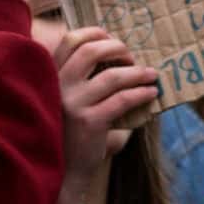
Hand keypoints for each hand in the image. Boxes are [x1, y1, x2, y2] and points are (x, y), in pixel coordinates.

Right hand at [56, 28, 160, 186]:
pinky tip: (151, 94)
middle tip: (132, 58)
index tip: (112, 41)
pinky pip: (122, 100)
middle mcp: (58, 86)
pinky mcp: (89, 122)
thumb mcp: (68, 99)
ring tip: (152, 76)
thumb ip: (81, 78)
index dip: (95, 34)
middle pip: (91, 51)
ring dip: (137, 73)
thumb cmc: (70, 130)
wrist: (64, 168)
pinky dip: (141, 93)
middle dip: (118, 49)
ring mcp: (73, 104)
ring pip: (112, 76)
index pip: (71, 40)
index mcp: (51, 76)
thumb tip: (121, 56)